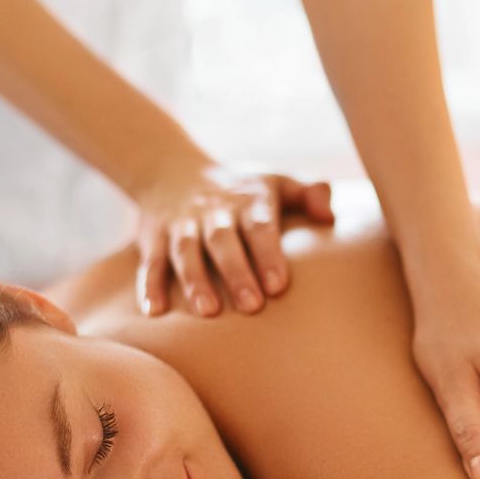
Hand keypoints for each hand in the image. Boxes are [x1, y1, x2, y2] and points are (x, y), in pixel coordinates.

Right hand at [135, 165, 335, 316]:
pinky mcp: (153, 238)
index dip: (268, 254)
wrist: (171, 167)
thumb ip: (308, 195)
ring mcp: (180, 225)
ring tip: (209, 312)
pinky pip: (150, 261)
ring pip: (186, 252)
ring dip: (195, 280)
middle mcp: (213, 213)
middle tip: (253, 307)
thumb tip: (330, 215)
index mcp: (248, 201)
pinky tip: (155, 311)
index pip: (260, 227)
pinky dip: (149, 285)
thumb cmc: (239, 190)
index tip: (279, 285)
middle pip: (223, 242)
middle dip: (236, 273)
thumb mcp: (275, 181)